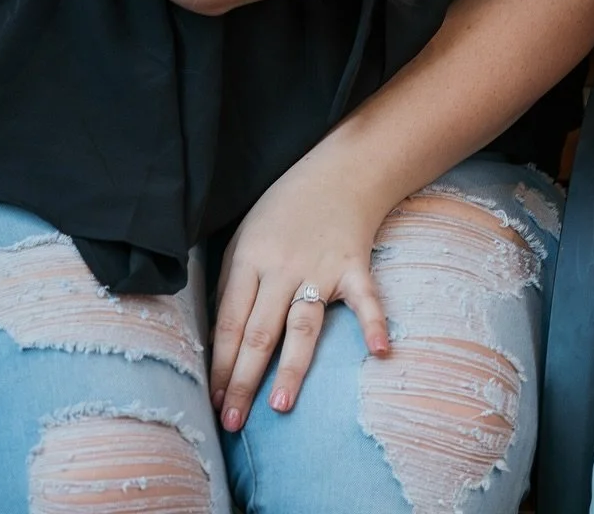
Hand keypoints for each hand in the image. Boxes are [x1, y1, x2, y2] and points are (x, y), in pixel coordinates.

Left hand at [211, 141, 391, 432]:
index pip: (228, 323)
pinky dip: (374, 324)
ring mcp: (320, 268)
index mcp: (249, 260)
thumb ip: (234, 284)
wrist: (340, 171)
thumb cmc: (285, 208)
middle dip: (243, 381)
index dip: (219, 365)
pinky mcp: (355, 266)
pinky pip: (365, 299)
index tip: (213, 402)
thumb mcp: (245, 235)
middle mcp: (282, 268)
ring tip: (280, 406)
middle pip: (259, 332)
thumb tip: (219, 339)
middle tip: (233, 423)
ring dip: (291, 367)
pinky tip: (380, 351)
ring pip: (302, 326)